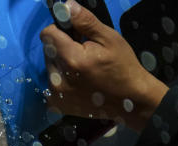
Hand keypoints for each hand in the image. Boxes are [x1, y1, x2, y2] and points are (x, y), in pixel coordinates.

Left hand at [40, 0, 168, 131]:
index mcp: (72, 60)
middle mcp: (58, 79)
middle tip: (83, 52)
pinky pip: (51, 83)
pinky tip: (78, 82)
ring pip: (49, 66)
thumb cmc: (122, 66)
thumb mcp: (109, 39)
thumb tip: (66, 6)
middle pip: (48, 51)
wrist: (129, 100)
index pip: (48, 35)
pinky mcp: (55, 104)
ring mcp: (55, 95)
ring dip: (61, 63)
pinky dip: (61, 79)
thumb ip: (85, 22)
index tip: (74, 33)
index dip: (60, 30)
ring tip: (82, 68)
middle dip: (62, 47)